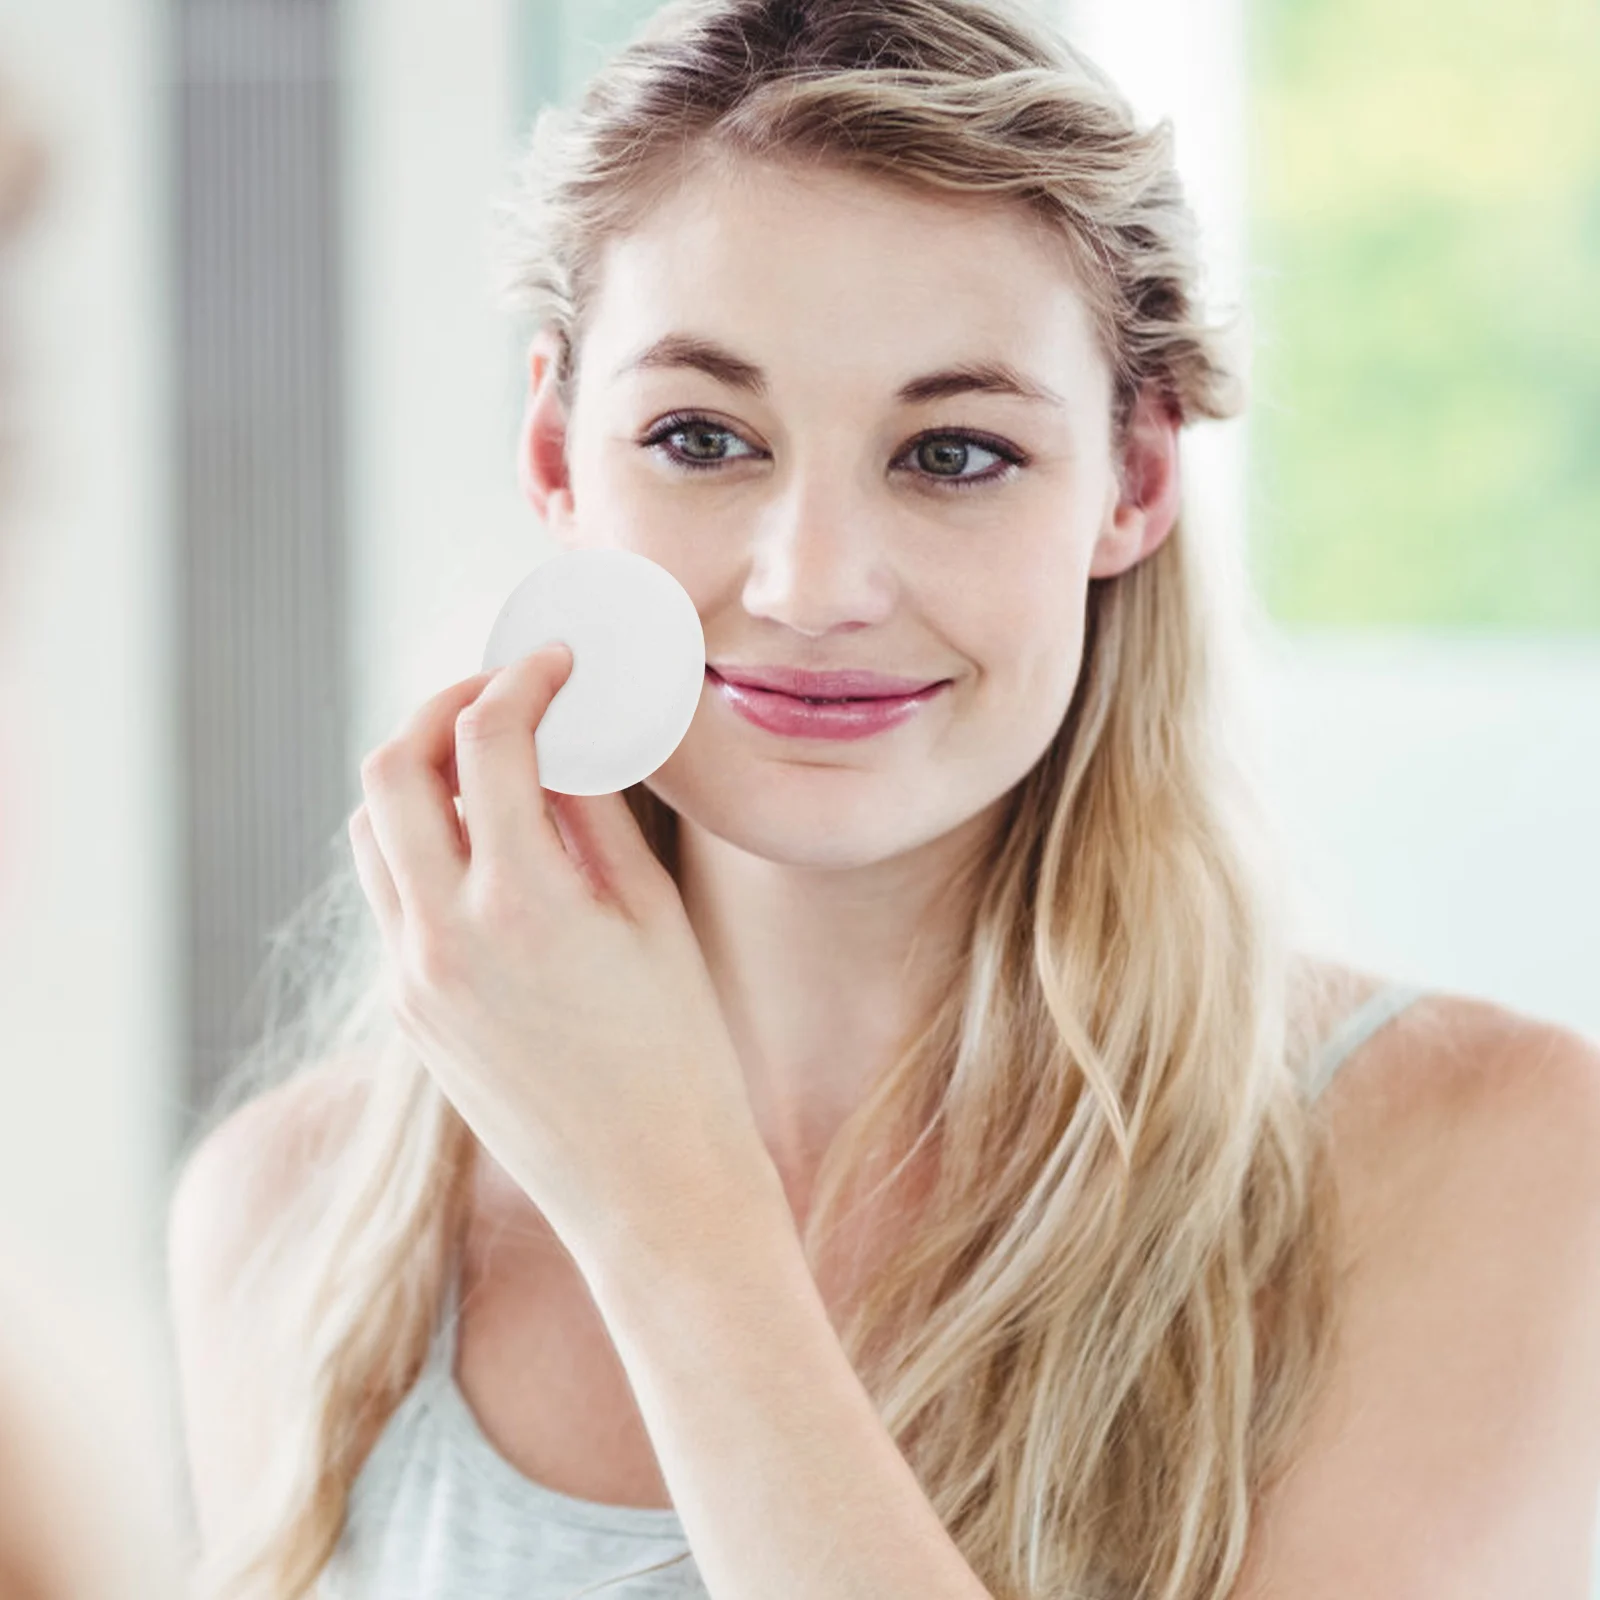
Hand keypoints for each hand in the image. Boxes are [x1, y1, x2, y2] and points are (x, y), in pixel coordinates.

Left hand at [347, 643, 777, 1258]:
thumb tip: (557, 738)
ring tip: (487, 767)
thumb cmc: (681, 1054)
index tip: (555, 665)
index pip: (487, 740)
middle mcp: (443, 938)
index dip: (522, 679)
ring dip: (417, 776)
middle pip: (390, 769)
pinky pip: (389, 894)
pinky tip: (486, 846)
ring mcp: (412, 980)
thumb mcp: (651, 916)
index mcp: (523, 905)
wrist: (651, 1191)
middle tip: (500, 696)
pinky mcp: (409, 1013)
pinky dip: (421, 843)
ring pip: (371, 830)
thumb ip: (589, 815)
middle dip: (440, 708)